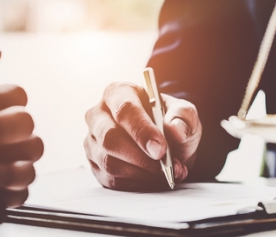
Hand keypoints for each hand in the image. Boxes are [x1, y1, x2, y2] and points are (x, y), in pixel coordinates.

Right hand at [84, 82, 200, 190]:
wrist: (165, 144)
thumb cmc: (169, 123)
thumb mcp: (183, 113)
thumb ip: (183, 117)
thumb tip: (175, 130)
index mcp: (118, 93)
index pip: (124, 110)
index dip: (142, 131)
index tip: (160, 149)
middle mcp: (98, 115)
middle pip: (109, 138)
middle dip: (140, 157)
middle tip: (165, 166)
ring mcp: (92, 141)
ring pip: (109, 162)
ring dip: (142, 173)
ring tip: (167, 173)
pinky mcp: (94, 164)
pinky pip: (111, 179)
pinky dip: (137, 183)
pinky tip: (154, 179)